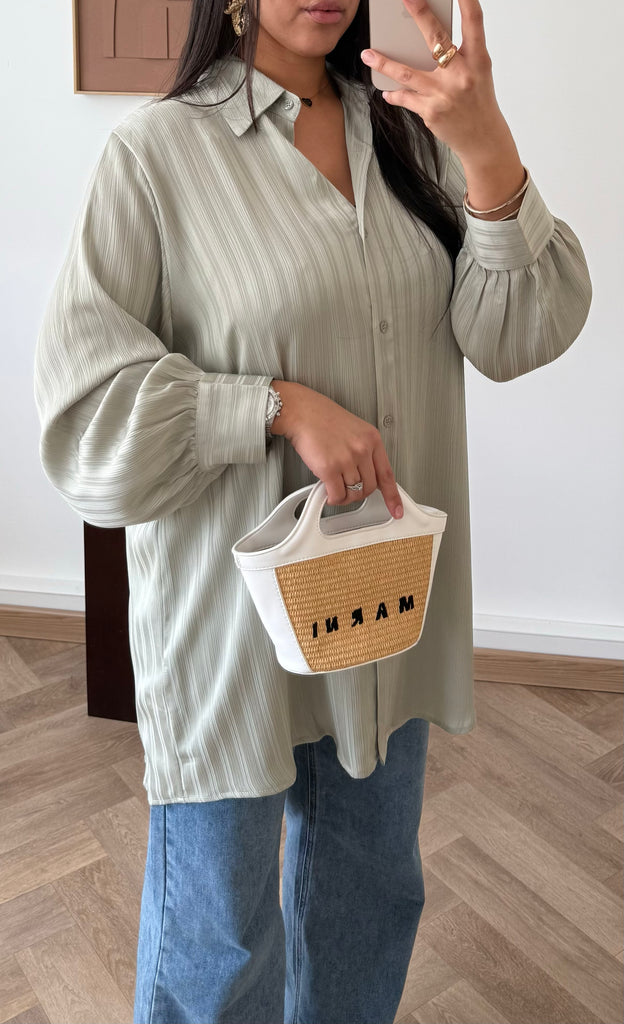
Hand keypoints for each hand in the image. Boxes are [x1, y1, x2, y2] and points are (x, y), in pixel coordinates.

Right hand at [269, 380, 403, 518]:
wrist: (302, 412)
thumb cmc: (323, 418)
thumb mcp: (355, 430)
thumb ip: (365, 452)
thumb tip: (366, 474)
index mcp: (372, 439)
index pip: (387, 474)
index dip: (393, 496)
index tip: (396, 509)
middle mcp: (362, 449)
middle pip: (369, 487)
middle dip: (358, 493)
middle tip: (347, 489)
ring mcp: (347, 459)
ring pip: (353, 493)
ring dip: (343, 495)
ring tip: (335, 487)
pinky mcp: (329, 468)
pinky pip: (337, 494)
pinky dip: (332, 498)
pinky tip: (327, 492)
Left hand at [360, 0, 515, 168]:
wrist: (483, 140)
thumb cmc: (478, 102)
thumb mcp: (478, 72)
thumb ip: (459, 55)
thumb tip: (429, 41)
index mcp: (478, 60)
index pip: (474, 22)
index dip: (467, 0)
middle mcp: (462, 75)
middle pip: (437, 40)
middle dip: (421, 14)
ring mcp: (444, 94)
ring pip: (408, 74)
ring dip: (384, 63)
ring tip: (367, 55)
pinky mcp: (431, 112)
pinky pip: (406, 99)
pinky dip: (395, 95)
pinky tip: (387, 92)